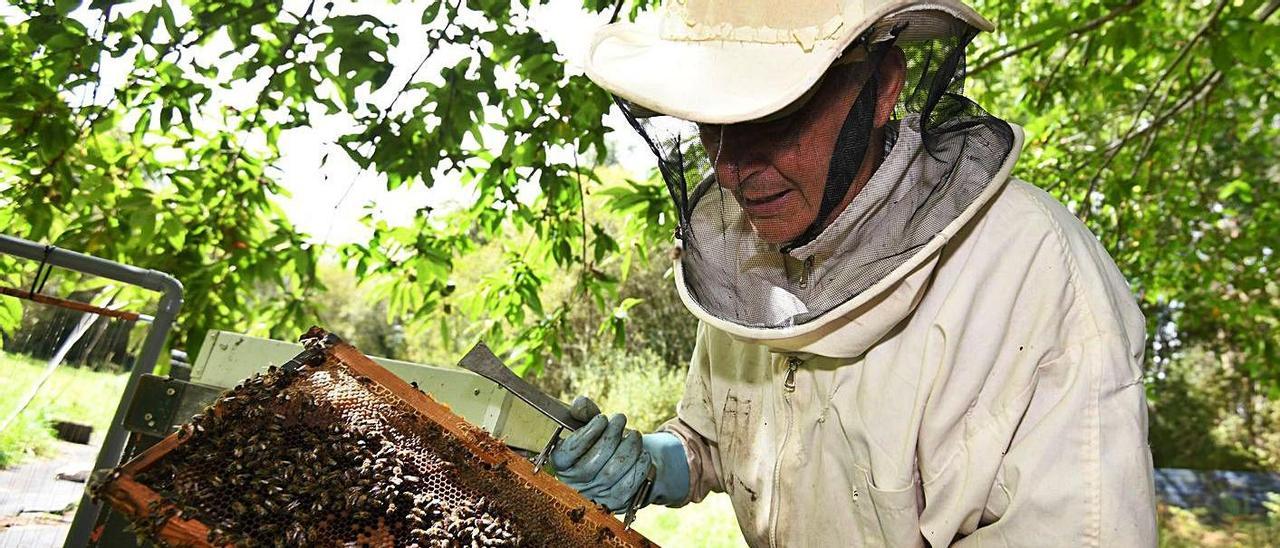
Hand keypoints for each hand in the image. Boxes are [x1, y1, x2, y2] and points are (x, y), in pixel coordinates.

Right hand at [550, 396, 689, 511]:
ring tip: (634, 435)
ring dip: (628, 449)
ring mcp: (594, 496)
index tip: (602, 418)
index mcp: (560, 463)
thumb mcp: (590, 424)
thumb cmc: (599, 439)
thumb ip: (584, 412)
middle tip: (620, 419)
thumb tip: (581, 403)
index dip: (587, 433)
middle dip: (611, 437)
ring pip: (612, 473)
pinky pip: (629, 485)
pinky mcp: (615, 503)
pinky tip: (642, 453)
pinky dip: (639, 467)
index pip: (569, 451)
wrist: (619, 463)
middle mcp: (573, 483)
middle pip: (592, 463)